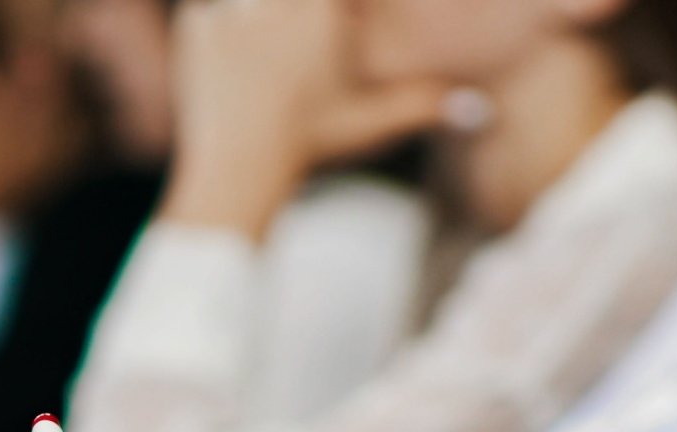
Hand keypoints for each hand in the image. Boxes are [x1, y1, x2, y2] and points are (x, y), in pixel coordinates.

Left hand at [164, 0, 446, 237]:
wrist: (239, 170)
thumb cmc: (312, 146)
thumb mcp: (372, 122)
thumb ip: (425, 104)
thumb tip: (482, 109)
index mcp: (320, 7)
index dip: (339, 9)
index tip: (339, 20)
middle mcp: (274, 0)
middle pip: (297, 1)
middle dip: (301, 17)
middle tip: (302, 52)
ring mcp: (230, 9)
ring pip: (250, 4)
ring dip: (261, 23)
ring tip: (267, 71)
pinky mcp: (195, 29)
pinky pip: (206, 17)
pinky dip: (217, 36)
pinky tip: (231, 75)